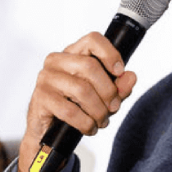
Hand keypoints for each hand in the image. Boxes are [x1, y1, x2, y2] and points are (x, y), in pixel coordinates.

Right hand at [16, 32, 136, 171]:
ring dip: (98, 110)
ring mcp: (46, 78)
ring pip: (82, 90)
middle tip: (114, 107)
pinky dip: (85, 123)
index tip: (120, 71)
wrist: (49, 131)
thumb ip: (118, 87)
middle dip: (108, 91)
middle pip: (90, 67)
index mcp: (72, 54)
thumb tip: (130, 77)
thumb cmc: (75, 107)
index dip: (110, 54)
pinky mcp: (41, 98)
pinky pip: (70, 111)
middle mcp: (56, 61)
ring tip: (102, 120)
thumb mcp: (103, 96)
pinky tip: (89, 127)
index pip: (92, 40)